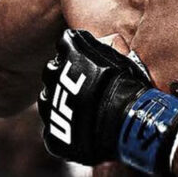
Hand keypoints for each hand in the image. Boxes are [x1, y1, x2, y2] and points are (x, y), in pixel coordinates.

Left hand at [38, 29, 177, 176]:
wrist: (129, 120)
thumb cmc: (131, 86)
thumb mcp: (120, 57)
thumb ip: (104, 49)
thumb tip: (106, 42)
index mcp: (71, 51)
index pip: (64, 44)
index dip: (75, 54)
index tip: (85, 63)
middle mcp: (54, 75)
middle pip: (51, 72)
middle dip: (63, 78)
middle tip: (82, 87)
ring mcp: (50, 105)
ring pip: (46, 100)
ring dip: (59, 103)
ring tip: (80, 110)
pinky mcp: (53, 134)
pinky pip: (52, 131)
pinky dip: (64, 132)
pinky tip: (81, 133)